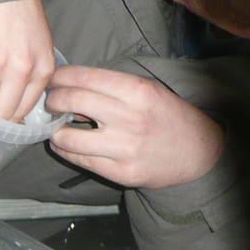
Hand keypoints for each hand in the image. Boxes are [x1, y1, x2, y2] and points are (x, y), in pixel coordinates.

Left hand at [45, 65, 223, 188]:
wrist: (199, 153)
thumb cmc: (167, 117)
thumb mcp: (147, 92)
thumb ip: (110, 89)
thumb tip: (68, 89)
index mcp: (138, 91)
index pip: (84, 77)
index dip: (60, 77)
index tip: (52, 80)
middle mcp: (130, 118)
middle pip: (70, 101)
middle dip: (52, 100)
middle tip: (50, 103)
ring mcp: (125, 148)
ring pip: (66, 137)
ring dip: (54, 131)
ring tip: (57, 128)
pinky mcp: (121, 173)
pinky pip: (79, 160)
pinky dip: (65, 151)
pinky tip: (66, 145)